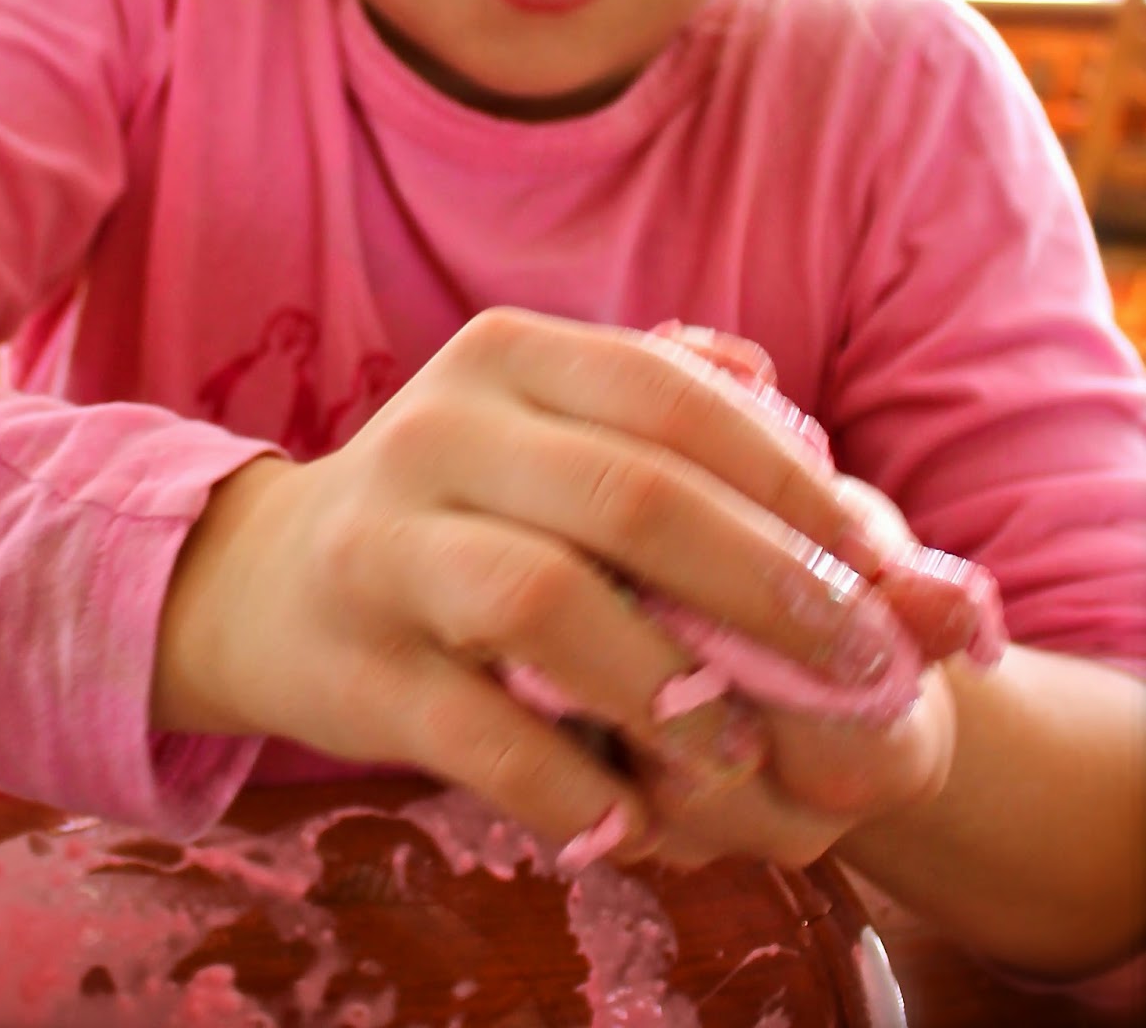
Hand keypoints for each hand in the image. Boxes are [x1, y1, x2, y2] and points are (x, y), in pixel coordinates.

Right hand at [153, 308, 945, 859]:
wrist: (277, 580)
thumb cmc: (476, 504)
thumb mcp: (571, 440)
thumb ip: (718, 459)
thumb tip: (894, 546)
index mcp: (511, 356)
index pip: (675, 397)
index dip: (794, 484)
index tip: (882, 569)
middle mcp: (439, 428)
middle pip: (632, 497)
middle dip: (771, 588)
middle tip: (860, 666)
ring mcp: (382, 543)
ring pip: (544, 602)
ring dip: (671, 688)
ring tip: (740, 748)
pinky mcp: (354, 666)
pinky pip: (482, 737)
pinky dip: (577, 790)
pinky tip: (634, 816)